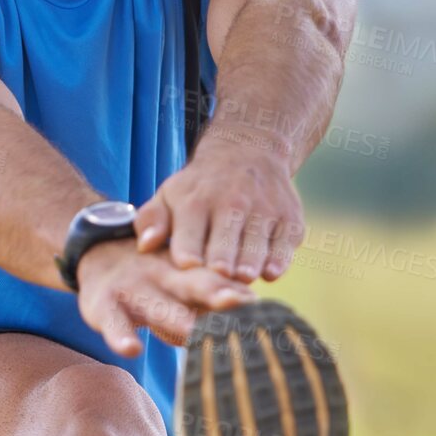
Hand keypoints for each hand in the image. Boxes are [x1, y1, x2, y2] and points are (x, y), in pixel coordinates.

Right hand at [75, 236, 256, 357]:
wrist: (98, 255)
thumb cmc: (155, 279)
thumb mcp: (182, 281)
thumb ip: (212, 298)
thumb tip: (258, 320)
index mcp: (189, 274)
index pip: (218, 280)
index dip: (237, 290)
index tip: (259, 304)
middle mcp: (165, 278)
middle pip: (194, 285)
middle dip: (217, 294)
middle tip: (240, 303)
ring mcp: (134, 291)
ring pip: (158, 307)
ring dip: (176, 319)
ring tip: (194, 333)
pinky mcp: (104, 306)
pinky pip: (114, 324)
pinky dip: (121, 337)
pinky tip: (132, 350)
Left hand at [132, 142, 304, 283]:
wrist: (249, 152)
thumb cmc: (200, 187)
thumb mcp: (169, 194)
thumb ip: (151, 221)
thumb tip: (146, 246)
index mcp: (195, 202)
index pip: (188, 241)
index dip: (187, 260)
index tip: (188, 271)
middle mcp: (231, 204)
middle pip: (224, 250)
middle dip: (219, 270)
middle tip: (216, 283)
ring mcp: (264, 211)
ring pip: (255, 252)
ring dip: (247, 271)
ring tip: (240, 281)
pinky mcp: (289, 220)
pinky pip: (284, 249)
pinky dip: (276, 263)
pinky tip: (267, 272)